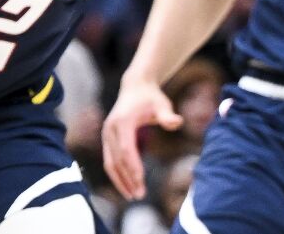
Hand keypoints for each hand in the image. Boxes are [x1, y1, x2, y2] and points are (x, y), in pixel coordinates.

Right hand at [102, 79, 182, 199]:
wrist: (135, 87)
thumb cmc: (151, 97)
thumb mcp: (162, 104)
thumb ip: (168, 115)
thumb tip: (176, 122)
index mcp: (122, 121)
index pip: (126, 149)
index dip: (133, 166)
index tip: (142, 181)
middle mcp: (110, 128)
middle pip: (116, 159)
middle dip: (127, 179)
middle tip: (140, 196)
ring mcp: (106, 134)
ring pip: (109, 162)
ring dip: (120, 180)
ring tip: (133, 196)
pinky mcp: (107, 139)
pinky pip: (109, 160)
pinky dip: (116, 174)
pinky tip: (127, 185)